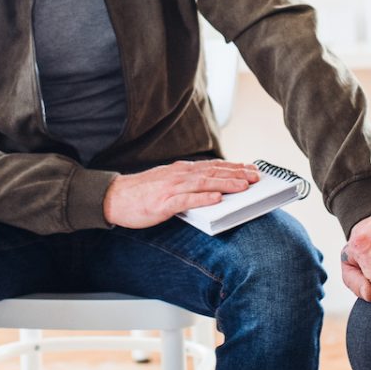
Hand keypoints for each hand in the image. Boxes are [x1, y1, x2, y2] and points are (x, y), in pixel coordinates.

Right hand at [102, 160, 258, 228]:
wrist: (114, 198)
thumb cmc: (142, 193)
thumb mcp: (168, 182)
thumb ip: (188, 183)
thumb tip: (212, 185)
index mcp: (181, 171)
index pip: (212, 166)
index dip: (233, 167)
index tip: (251, 168)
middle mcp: (179, 176)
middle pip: (213, 172)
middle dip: (236, 174)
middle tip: (256, 177)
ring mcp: (171, 188)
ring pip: (204, 183)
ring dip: (226, 183)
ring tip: (244, 186)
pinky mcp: (163, 203)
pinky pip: (186, 200)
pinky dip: (203, 198)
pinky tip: (216, 198)